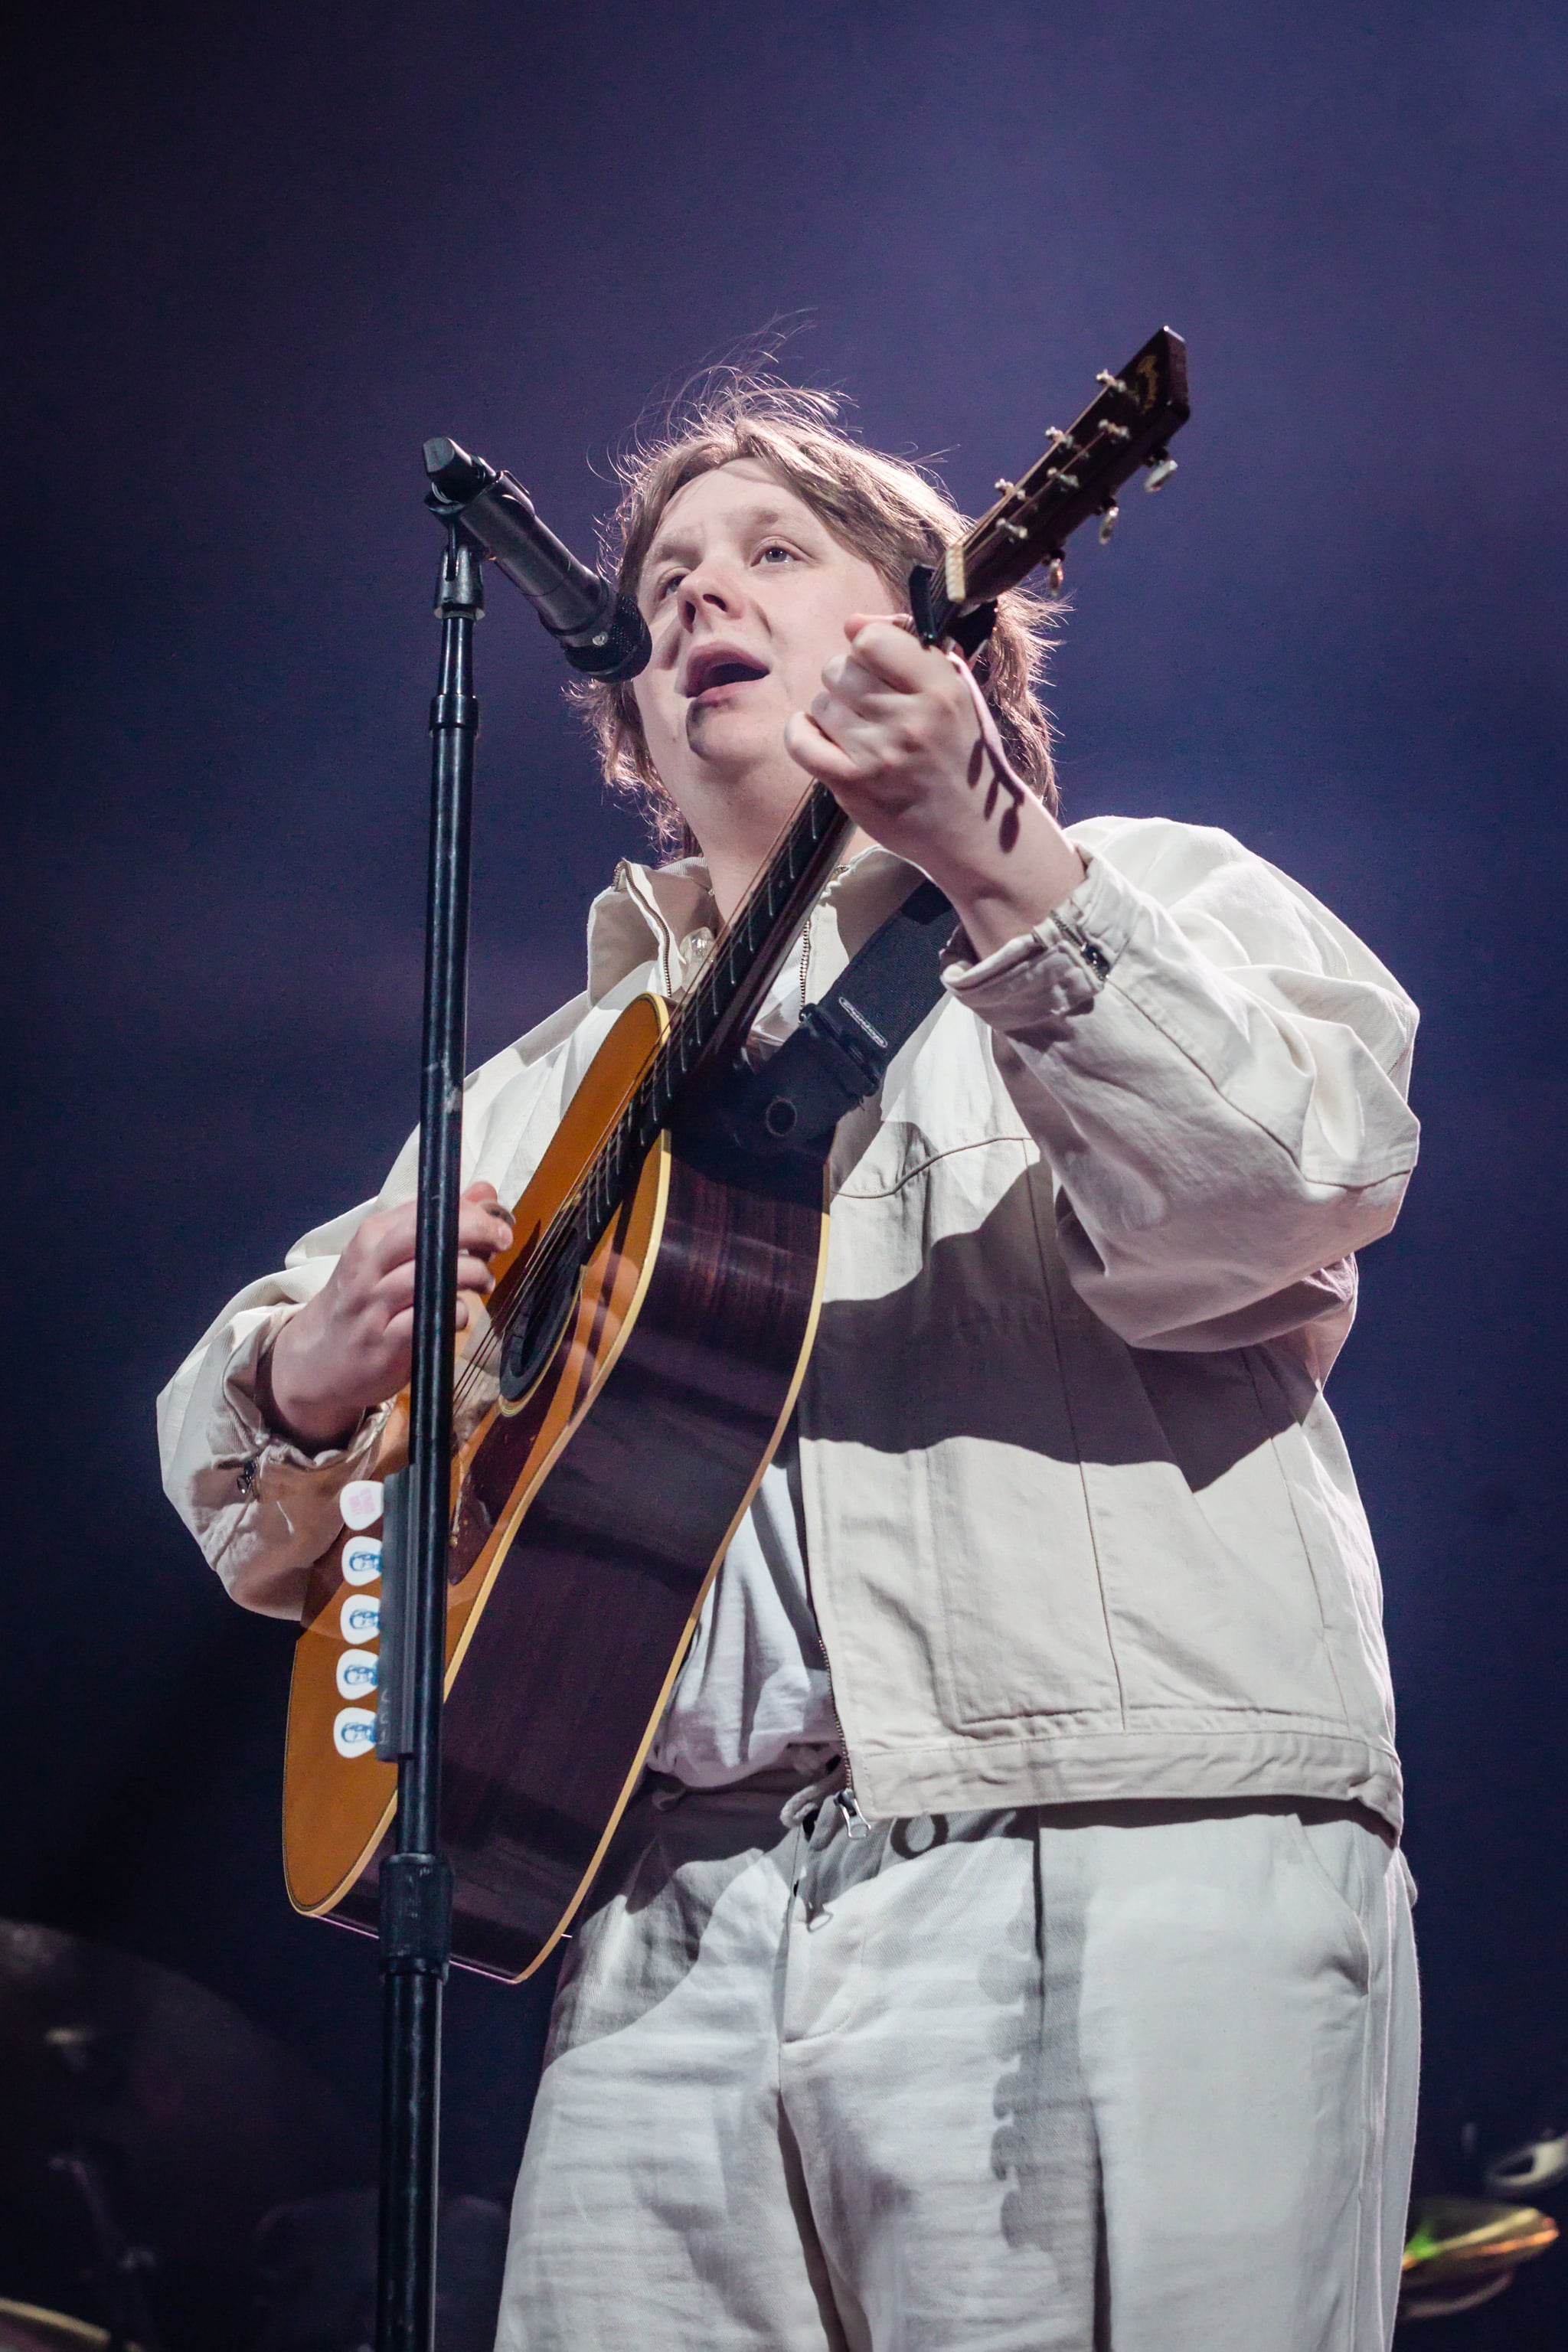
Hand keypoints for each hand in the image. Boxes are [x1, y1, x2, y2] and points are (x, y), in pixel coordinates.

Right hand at [265, 1181, 513, 1447]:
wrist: (317, 1359)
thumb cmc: (362, 1300)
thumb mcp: (389, 1256)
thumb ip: (436, 1224)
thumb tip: (484, 1192)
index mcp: (371, 1239)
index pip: (423, 1209)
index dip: (466, 1211)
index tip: (495, 1219)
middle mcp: (368, 1268)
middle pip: (424, 1236)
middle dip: (473, 1231)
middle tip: (501, 1239)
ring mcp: (374, 1308)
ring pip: (429, 1278)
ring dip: (470, 1275)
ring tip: (483, 1282)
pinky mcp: (385, 1346)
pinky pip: (430, 1321)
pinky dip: (455, 1315)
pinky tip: (458, 1315)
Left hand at [782, 616, 1085, 957]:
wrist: (972, 830)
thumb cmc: (961, 755)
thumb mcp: (957, 693)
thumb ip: (911, 649)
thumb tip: (852, 621)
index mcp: (942, 688)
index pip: (872, 639)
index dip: (868, 647)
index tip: (877, 665)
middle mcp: (910, 718)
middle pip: (840, 669)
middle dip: (848, 681)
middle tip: (869, 705)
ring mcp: (879, 753)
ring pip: (821, 703)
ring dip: (832, 713)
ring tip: (859, 732)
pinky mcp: (853, 785)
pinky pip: (800, 741)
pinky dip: (802, 734)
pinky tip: (820, 737)